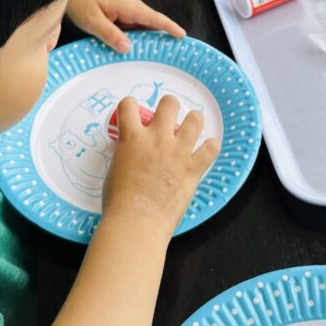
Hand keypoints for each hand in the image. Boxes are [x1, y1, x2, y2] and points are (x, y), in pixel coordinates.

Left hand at [66, 0, 184, 53]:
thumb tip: (129, 48)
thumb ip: (110, 34)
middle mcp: (131, 6)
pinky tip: (137, 50)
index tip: (182, 36)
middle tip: (174, 53)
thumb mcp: (93, 21)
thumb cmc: (80, 1)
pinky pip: (134, 27)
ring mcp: (126, 9)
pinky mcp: (120, 13)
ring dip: (150, 39)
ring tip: (159, 56)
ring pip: (143, 26)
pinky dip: (138, 37)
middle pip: (152, 23)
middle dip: (164, 36)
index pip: (154, 18)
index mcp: (128, 5)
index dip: (169, 27)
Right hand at [102, 96, 218, 237]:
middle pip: (169, 104)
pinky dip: (211, 147)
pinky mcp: (193, 169)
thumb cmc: (119, 202)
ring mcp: (177, 153)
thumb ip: (126, 156)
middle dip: (169, 105)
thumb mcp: (115, 170)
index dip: (129, 105)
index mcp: (132, 139)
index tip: (132, 111)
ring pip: (195, 120)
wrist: (136, 222)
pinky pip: (211, 149)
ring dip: (194, 120)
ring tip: (192, 125)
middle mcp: (157, 139)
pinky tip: (208, 149)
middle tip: (168, 115)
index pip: (128, 106)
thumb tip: (132, 155)